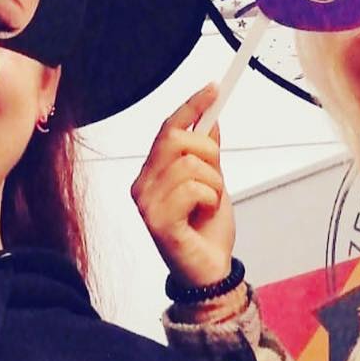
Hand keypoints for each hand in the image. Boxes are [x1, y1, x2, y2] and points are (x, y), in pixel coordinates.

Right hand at [131, 84, 235, 289]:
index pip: (167, 129)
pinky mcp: (158, 222)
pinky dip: (210, 200)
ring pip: (191, 165)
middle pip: (176, 140)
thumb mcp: (213, 182)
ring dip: (214, 184)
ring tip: (209, 204)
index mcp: (151, 174)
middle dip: (209, 152)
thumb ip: (207, 153)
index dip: (191, 106)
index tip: (214, 88)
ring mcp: (147, 204)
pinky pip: (193, 189)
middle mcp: (142, 186)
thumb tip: (210, 118)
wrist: (210, 271)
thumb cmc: (206, 231)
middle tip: (217, 176)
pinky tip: (203, 216)